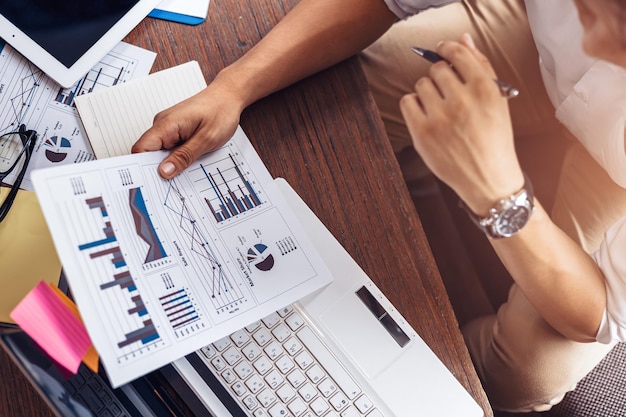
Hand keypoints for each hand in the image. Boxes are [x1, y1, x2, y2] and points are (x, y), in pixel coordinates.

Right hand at [131, 79, 243, 177]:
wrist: (228, 96)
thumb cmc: (221, 112)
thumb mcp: (206, 139)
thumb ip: (184, 156)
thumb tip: (164, 171)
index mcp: (166, 124)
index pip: (141, 149)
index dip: (143, 167)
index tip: (153, 183)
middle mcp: (162, 125)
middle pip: (148, 153)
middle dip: (159, 169)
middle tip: (173, 182)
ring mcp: (168, 127)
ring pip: (160, 152)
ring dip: (170, 163)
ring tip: (186, 168)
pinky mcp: (175, 130)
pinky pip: (169, 148)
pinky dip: (177, 157)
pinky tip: (189, 160)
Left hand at [399, 33, 523, 214]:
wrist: (488, 179)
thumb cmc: (494, 138)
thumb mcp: (497, 100)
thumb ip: (481, 66)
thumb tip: (463, 39)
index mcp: (485, 89)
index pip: (458, 54)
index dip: (447, 49)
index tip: (442, 51)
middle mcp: (462, 100)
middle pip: (437, 69)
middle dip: (440, 77)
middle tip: (448, 93)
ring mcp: (440, 117)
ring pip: (421, 84)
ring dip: (428, 91)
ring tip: (440, 108)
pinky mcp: (422, 133)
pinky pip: (407, 101)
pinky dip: (414, 105)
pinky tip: (426, 115)